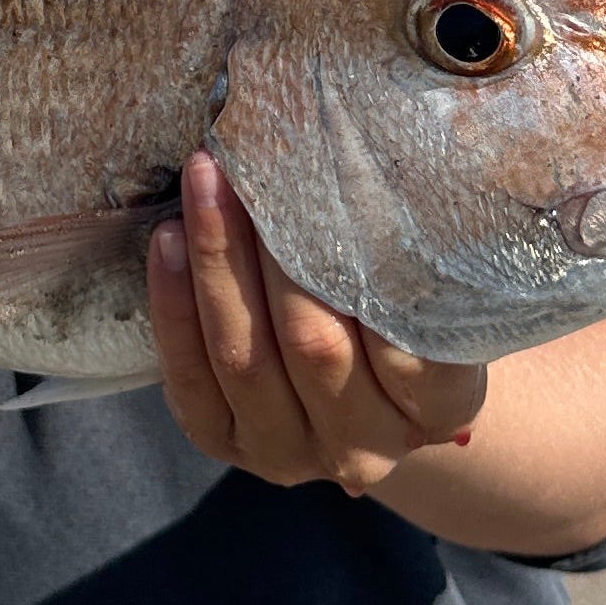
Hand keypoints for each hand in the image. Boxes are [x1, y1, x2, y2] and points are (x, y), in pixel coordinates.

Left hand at [148, 149, 487, 494]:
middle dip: (276, 251)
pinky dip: (174, 306)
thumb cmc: (401, 307)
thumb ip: (411, 251)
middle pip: (315, 347)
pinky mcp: (225, 444)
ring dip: (218, 263)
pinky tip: (168, 241)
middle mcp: (368, 447)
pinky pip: (191, 381)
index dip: (375, 274)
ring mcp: (292, 454)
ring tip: (204, 183)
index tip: (346, 187)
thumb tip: (369, 150)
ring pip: (245, 359)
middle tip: (250, 164)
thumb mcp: (428, 288)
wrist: (356, 380)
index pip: (414, 354)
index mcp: (438, 411)